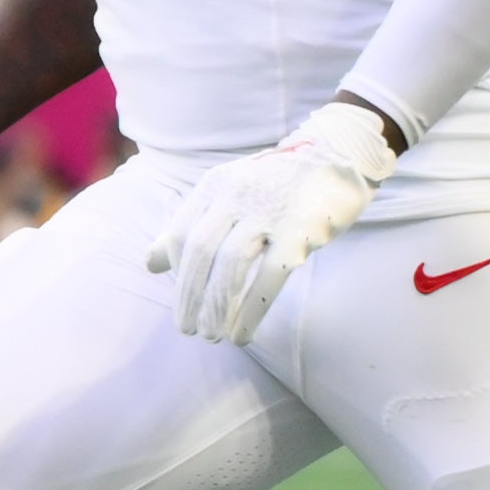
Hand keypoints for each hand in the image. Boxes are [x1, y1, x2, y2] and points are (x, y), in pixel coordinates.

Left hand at [145, 100, 396, 343]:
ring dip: (217, 307)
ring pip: (232, 265)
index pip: (184, 234)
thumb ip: (191, 224)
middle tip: (188, 330)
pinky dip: (252, 310)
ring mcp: (270, 211)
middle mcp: (238, 195)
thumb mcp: (229, 193)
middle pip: (201, 252)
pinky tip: (243, 333)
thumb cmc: (278, 184)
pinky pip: (270, 276)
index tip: (183, 302)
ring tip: (213, 335)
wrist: (338, 154)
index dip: (179, 274)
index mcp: (217, 185)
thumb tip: (150, 263)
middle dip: (190, 296)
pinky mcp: (301, 230)